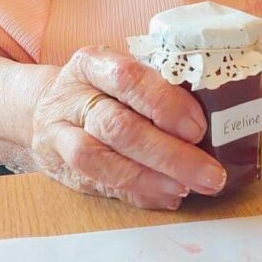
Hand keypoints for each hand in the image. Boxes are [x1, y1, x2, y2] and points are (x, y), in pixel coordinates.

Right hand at [31, 46, 225, 210]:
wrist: (44, 108)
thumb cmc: (101, 89)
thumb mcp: (119, 72)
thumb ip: (156, 86)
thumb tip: (217, 114)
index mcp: (92, 64)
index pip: (127, 79)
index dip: (164, 104)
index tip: (198, 128)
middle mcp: (71, 98)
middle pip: (117, 127)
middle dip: (168, 154)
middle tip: (209, 173)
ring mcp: (59, 136)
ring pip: (99, 160)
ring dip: (149, 179)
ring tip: (186, 189)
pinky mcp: (61, 169)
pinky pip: (99, 186)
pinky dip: (137, 194)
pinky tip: (166, 197)